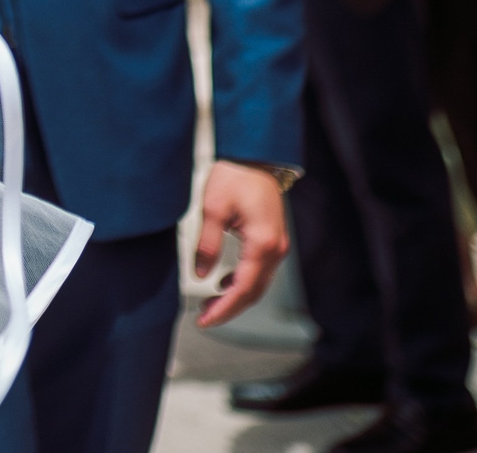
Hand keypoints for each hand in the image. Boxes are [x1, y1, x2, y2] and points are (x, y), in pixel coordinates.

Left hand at [191, 160, 288, 327]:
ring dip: (235, 297)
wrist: (254, 157)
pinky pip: (260, 271)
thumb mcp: (212, 208)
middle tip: (203, 317)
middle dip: (228, 308)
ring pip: (258, 284)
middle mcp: (275, 248)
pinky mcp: (272, 240)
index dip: (224, 309)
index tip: (204, 320)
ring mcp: (277, 245)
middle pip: (253, 292)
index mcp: (262, 243)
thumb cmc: (235, 176)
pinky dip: (242, 282)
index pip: (243, 288)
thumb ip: (207, 244)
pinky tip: (224, 283)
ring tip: (209, 303)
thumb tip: (199, 274)